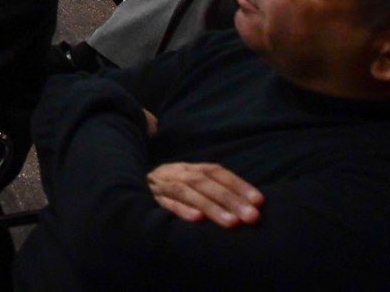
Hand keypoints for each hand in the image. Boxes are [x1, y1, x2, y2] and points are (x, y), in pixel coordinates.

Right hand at [146, 161, 262, 227]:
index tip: (259, 201)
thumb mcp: (189, 182)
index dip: (238, 184)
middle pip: (204, 182)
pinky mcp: (150, 200)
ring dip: (211, 207)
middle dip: (230, 199)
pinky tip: (197, 219)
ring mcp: (162, 185)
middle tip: (252, 217)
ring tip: (232, 222)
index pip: (216, 172)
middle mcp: (177, 173)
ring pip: (187, 192)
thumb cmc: (171, 188)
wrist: (129, 185)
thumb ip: (213, 187)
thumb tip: (249, 201)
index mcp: (190, 167)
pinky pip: (166, 204)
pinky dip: (181, 210)